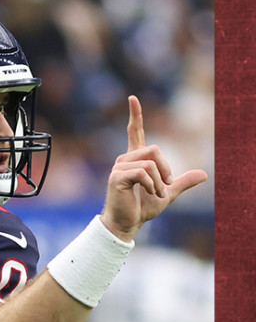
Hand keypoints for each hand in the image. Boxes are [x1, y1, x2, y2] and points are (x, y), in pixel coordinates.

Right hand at [100, 95, 207, 241]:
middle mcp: (124, 160)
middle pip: (154, 149)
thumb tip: (204, 174)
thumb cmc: (142, 208)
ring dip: (159, 180)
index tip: (133, 98)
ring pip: (150, 162)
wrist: (127, 223)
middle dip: (166, 168)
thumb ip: (182, 182)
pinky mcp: (117, 177)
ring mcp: (119, 167)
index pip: (134, 132)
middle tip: (166, 185)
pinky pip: (144, 172)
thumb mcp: (168, 193)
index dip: (135, 115)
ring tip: (156, 192)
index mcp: (135, 160)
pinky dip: (153, 184)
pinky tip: (150, 193)